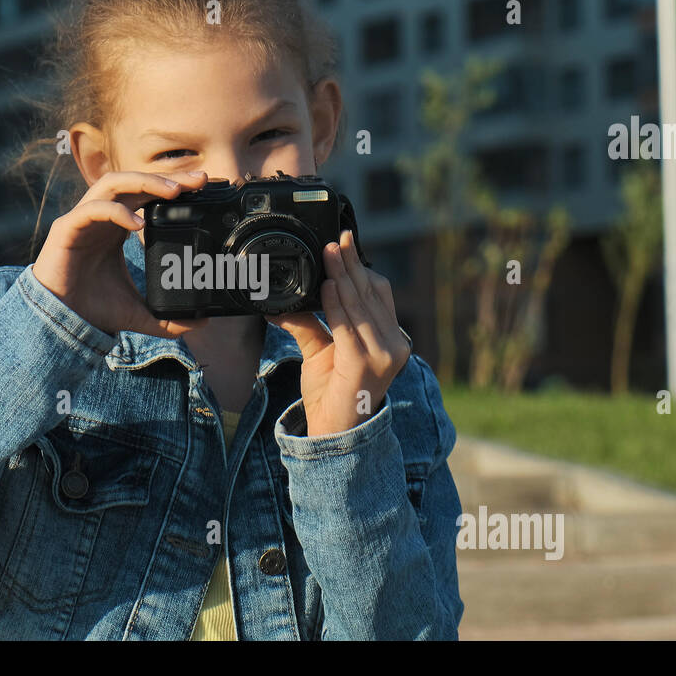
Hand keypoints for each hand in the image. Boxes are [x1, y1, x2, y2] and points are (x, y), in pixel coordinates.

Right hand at [31, 170, 209, 337]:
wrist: (58, 321)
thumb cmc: (92, 308)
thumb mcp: (139, 312)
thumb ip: (168, 317)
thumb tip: (201, 322)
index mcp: (117, 225)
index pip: (146, 194)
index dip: (172, 186)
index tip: (202, 186)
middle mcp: (101, 216)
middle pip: (134, 181)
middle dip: (166, 177)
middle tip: (198, 180)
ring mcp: (82, 218)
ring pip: (113, 183)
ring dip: (144, 182)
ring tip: (173, 191)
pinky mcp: (67, 229)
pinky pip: (93, 209)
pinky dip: (117, 211)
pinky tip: (139, 224)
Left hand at [269, 230, 410, 436]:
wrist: (335, 434)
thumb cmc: (332, 394)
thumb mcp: (320, 351)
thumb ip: (307, 323)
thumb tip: (281, 303)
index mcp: (390, 337)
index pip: (379, 292)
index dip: (361, 267)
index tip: (343, 243)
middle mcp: (394, 344)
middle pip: (370, 293)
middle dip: (350, 265)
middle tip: (335, 241)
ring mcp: (385, 354)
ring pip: (360, 306)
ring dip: (342, 277)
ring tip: (329, 255)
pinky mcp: (367, 363)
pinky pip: (349, 327)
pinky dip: (337, 305)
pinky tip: (327, 287)